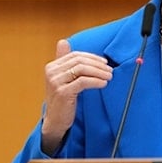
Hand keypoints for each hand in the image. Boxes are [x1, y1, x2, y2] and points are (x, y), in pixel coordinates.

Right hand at [40, 39, 112, 153]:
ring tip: (109, 77)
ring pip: (82, 70)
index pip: (75, 55)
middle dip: (97, 64)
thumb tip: (64, 42)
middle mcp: (52, 72)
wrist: (55, 121)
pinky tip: (103, 84)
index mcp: (52, 66)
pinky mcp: (63, 92)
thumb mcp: (63, 79)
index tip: (104, 63)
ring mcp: (56, 82)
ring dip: (99, 72)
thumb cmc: (62, 101)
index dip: (92, 57)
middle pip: (79, 61)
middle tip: (110, 70)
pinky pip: (83, 82)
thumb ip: (65, 63)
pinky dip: (96, 81)